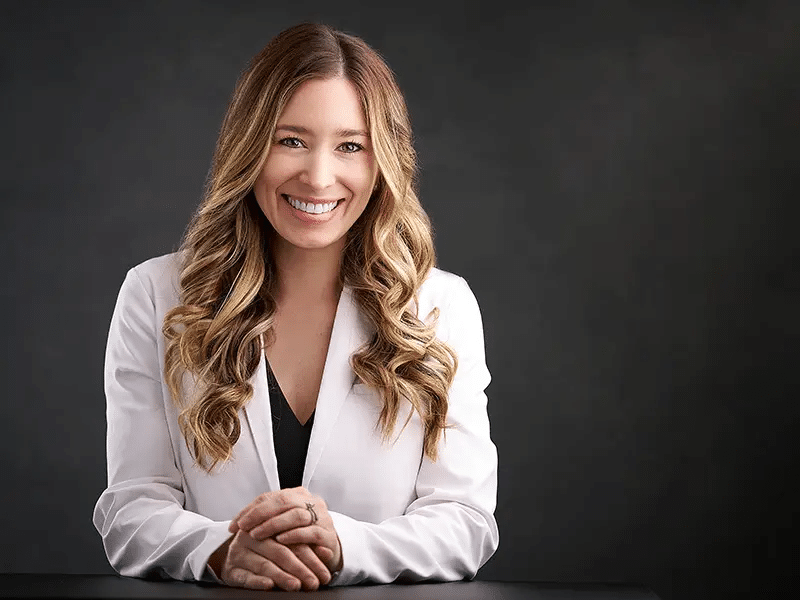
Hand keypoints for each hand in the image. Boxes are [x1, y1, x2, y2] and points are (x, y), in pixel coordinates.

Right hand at [213, 528, 332, 590]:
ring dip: (282, 576)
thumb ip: (307, 547)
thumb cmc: (266, 550)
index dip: (311, 557)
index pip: (293, 541)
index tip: (324, 573)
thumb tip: (328, 553)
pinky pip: (244, 576)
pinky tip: (269, 585)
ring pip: (264, 564)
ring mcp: (240, 553)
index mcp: (268, 525)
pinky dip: (257, 581)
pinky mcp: (231, 570)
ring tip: (296, 585)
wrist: (236, 557)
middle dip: (300, 569)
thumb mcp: (287, 545)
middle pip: (280, 552)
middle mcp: (253, 537)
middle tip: (314, 583)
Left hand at [230, 487, 342, 573]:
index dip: (250, 509)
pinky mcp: (328, 534)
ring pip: (296, 514)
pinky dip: (294, 535)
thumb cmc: (302, 536)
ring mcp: (321, 517)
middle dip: (260, 514)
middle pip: (283, 501)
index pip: (270, 497)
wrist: (330, 549)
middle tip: (244, 527)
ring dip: (274, 524)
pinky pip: (310, 532)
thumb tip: (237, 523)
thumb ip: (267, 519)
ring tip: (257, 535)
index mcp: (298, 495)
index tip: (234, 525)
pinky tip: (281, 540)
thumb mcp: (284, 524)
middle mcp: (311, 502)